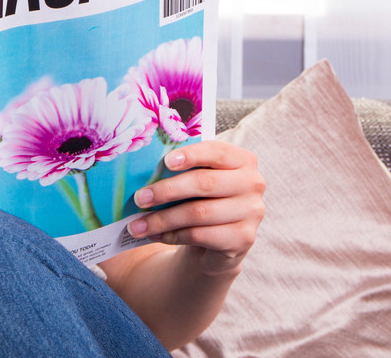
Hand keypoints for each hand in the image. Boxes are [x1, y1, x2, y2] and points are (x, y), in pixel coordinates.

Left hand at [127, 140, 265, 274]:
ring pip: (199, 213)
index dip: (192, 155)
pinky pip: (201, 235)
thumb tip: (144, 169)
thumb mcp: (198, 179)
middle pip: (204, 183)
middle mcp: (253, 183)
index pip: (217, 151)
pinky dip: (174, 235)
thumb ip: (183, 170)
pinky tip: (157, 235)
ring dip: (163, 219)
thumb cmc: (203, 199)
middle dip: (167, 190)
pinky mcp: (244, 239)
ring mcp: (252, 212)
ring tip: (137, 225)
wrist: (219, 240)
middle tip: (140, 198)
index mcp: (242, 160)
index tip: (165, 162)